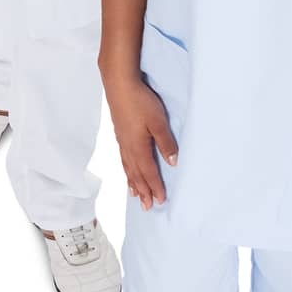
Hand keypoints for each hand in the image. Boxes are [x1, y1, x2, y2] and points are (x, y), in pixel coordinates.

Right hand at [103, 72, 178, 209]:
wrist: (119, 84)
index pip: (149, 172)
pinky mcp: (119, 133)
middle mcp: (128, 147)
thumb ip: (166, 143)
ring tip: (136, 195)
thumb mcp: (159, 122)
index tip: (161, 201)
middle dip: (143, 191)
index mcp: (138, 147)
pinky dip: (126, 169)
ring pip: (128, 167)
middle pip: (136, 174)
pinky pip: (123, 158)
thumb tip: (172, 164)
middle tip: (147, 207)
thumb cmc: (141, 102)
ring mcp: (122, 141)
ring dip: (133, 182)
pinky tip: (127, 169)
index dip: (155, 187)